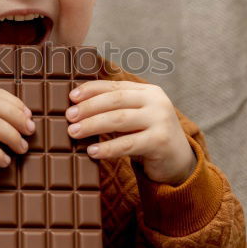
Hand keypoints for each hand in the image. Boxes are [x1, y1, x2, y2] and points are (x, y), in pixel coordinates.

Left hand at [65, 80, 196, 184]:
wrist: (178, 161)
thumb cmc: (148, 137)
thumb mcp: (135, 118)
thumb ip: (116, 108)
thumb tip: (77, 106)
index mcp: (148, 91)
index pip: (115, 86)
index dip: (91, 90)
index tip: (71, 97)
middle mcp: (156, 101)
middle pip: (115, 100)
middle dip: (89, 107)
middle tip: (69, 116)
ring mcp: (160, 120)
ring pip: (119, 119)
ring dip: (93, 125)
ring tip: (74, 132)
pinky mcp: (160, 141)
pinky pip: (128, 144)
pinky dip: (108, 148)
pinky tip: (92, 152)